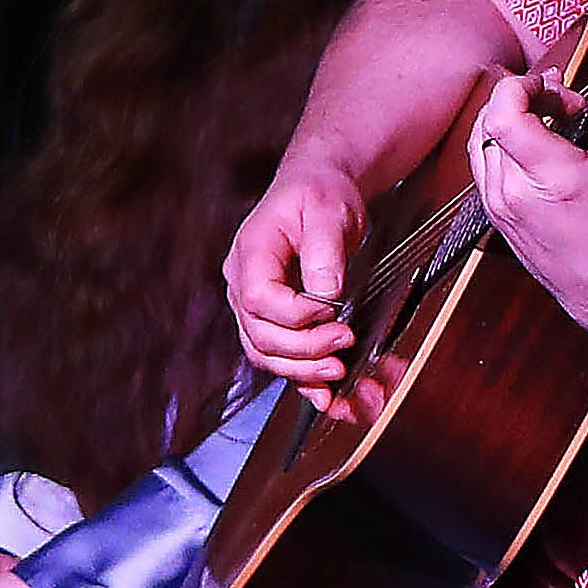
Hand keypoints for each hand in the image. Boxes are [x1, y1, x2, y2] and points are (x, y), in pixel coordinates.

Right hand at [226, 154, 373, 413]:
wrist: (318, 190)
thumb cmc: (319, 194)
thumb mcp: (328, 211)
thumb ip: (325, 252)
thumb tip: (327, 294)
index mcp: (250, 253)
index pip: (259, 298)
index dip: (295, 315)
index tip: (334, 311)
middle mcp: (243, 284)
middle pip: (260, 335)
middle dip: (304, 350)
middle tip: (345, 344)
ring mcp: (253, 306)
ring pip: (266, 354)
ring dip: (302, 372)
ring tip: (340, 373)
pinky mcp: (273, 320)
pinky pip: (280, 358)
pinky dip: (303, 380)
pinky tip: (328, 396)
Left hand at [462, 71, 587, 359]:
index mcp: (549, 175)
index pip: (503, 113)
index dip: (522, 86)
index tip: (549, 83)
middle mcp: (513, 192)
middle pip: (489, 123)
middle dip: (522, 99)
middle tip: (558, 99)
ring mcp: (498, 208)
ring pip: (481, 144)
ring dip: (509, 121)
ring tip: (546, 118)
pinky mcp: (496, 218)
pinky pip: (483, 169)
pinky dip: (502, 147)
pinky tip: (532, 145)